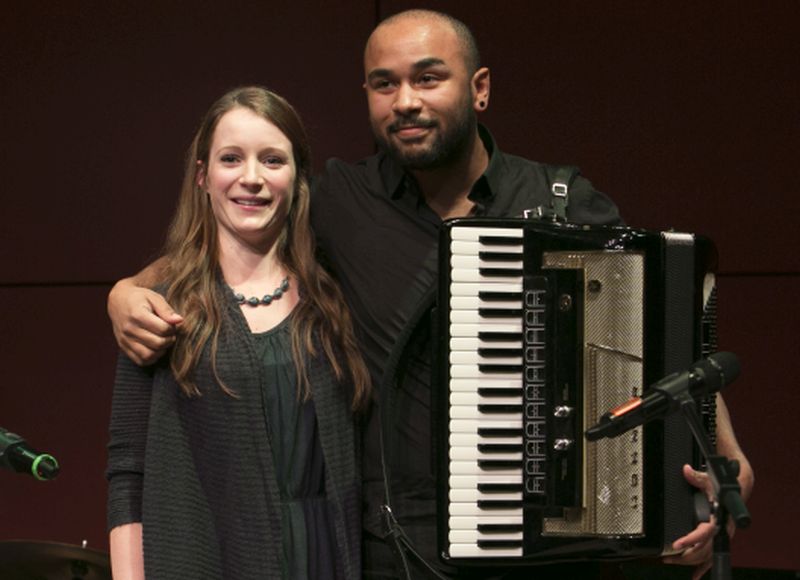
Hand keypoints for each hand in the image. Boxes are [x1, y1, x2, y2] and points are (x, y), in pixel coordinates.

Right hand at [108, 278, 182, 365]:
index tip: (172, 324)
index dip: (172, 328)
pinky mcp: (123, 347)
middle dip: (169, 340)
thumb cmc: (139, 298)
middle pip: (158, 343)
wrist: (117, 301)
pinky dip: (151, 358)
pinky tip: (154, 348)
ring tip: (163, 341)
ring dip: (161, 351)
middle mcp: (129, 329)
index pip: (163, 329)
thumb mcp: (154, 297)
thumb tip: (179, 320)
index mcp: (137, 315)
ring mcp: (125, 340)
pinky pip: (140, 361)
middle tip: (170, 334)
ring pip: (149, 356)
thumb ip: (166, 310)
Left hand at [662, 465, 722, 579]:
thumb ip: (697, 478)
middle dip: (685, 556)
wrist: (740, 488)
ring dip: (690, 562)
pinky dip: (703, 567)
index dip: (691, 540)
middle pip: (704, 550)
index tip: (677, 545)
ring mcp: (720, 537)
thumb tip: (686, 470)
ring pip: (706, 555)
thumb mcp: (710, 480)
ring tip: (672, 562)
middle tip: (668, 557)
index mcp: (719, 519)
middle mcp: (721, 531)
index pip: (704, 533)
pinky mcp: (718, 539)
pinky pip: (711, 556)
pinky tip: (696, 575)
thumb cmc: (725, 485)